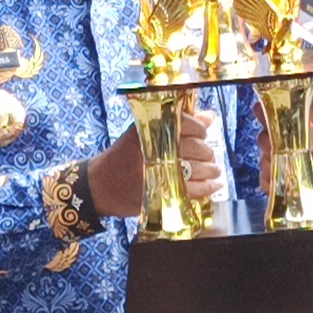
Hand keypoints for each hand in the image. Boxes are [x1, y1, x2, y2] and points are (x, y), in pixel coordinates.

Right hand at [88, 105, 224, 217]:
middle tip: (208, 154)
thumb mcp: (143, 134)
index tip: (202, 132)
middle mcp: (152, 150)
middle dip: (206, 151)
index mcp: (147, 130)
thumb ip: (176, 124)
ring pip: (197, 169)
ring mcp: (157, 173)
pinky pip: (193, 191)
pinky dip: (207, 187)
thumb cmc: (123, 157)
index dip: (199, 128)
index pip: (185, 123)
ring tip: (214, 170)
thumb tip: (209, 117)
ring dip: (210, 169)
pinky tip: (213, 184)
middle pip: (194, 147)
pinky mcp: (160, 195)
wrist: (99, 186)